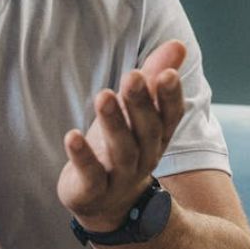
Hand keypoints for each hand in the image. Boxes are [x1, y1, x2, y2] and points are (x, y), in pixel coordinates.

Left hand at [57, 40, 187, 231]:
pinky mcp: (93, 190)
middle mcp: (144, 156)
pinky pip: (91, 175)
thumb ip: (154, 77)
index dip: (170, 96)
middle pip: (146, 130)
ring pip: (122, 150)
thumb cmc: (123, 146)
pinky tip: (71, 135)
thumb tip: (178, 44)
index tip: (168, 74)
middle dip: (140, 103)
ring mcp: (120, 176)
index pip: (170, 115)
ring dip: (113, 123)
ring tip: (104, 96)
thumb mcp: (138, 112)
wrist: (107, 205)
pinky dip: (82, 156)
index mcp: (157, 135)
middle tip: (132, 76)